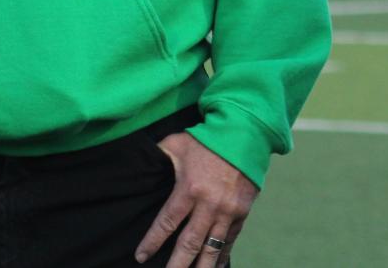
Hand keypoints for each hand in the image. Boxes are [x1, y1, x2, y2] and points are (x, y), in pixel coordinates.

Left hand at [134, 131, 257, 266]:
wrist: (246, 133)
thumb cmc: (207, 138)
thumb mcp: (178, 144)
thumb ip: (160, 156)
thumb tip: (140, 164)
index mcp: (189, 188)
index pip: (167, 223)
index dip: (152, 242)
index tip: (141, 257)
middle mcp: (209, 204)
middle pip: (189, 244)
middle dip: (177, 265)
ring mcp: (227, 210)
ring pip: (211, 248)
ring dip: (201, 267)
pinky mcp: (242, 212)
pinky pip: (230, 240)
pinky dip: (222, 255)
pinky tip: (216, 265)